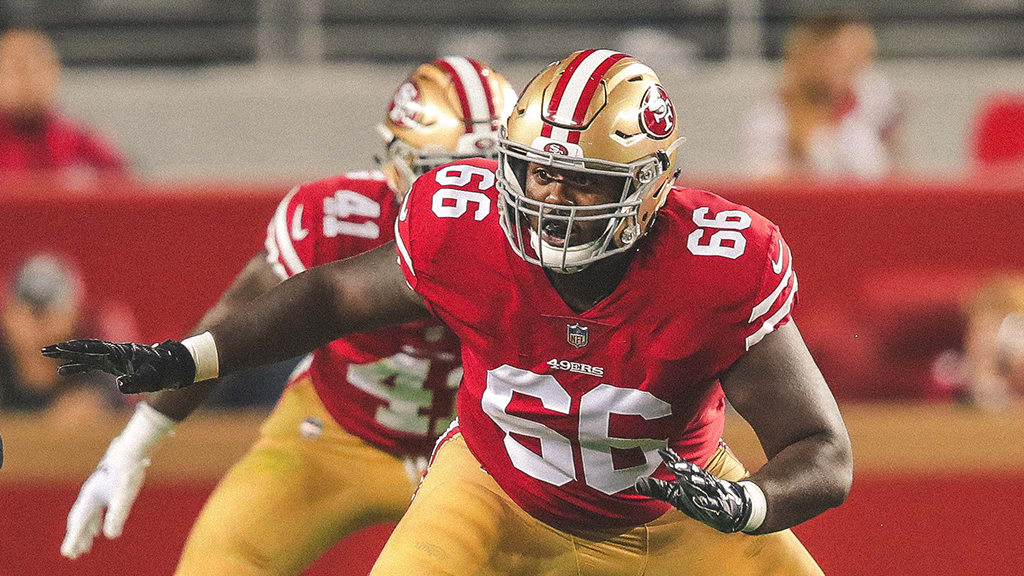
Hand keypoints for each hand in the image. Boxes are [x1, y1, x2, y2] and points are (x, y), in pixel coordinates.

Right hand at [42, 339, 195, 392]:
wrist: (176, 367)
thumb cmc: (165, 372)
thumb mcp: (152, 379)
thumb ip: (137, 382)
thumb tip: (120, 385)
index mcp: (121, 353)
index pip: (94, 349)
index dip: (76, 349)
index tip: (58, 348)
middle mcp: (115, 352)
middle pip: (86, 348)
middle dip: (65, 349)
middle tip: (44, 350)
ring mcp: (115, 358)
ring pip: (86, 355)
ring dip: (68, 357)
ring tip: (49, 357)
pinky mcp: (116, 365)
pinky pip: (92, 364)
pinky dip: (77, 366)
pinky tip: (64, 371)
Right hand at [61, 403, 174, 558]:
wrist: (133, 449)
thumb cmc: (128, 471)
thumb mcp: (124, 495)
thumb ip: (117, 515)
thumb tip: (111, 535)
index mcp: (91, 497)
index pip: (79, 523)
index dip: (73, 539)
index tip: (68, 554)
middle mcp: (90, 496)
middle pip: (80, 522)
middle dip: (77, 539)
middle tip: (74, 555)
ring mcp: (97, 493)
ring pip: (88, 517)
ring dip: (86, 533)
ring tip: (85, 548)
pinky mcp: (106, 491)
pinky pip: (96, 512)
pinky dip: (95, 524)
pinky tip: (99, 531)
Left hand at [635, 447, 755, 533]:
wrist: (731, 509)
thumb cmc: (699, 499)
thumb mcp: (677, 496)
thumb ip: (659, 489)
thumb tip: (637, 483)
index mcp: (691, 478)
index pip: (681, 466)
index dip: (672, 459)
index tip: (662, 451)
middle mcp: (702, 482)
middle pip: (691, 473)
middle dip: (682, 467)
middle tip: (670, 461)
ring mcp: (712, 492)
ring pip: (703, 485)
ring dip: (695, 481)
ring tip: (685, 477)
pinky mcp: (720, 505)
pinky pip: (712, 504)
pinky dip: (705, 503)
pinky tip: (698, 502)